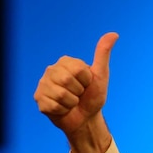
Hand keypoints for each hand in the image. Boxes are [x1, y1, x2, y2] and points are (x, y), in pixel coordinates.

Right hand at [34, 32, 118, 152]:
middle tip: (78, 94)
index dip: (87, 81)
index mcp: (65, 62)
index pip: (78, 69)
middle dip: (78, 92)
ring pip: (60, 95)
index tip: (86, 84)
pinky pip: (53, 106)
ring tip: (71, 102)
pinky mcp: (39, 100)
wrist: (86, 118)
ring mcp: (43, 85)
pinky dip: (63, 111)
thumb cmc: (93, 96)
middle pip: (66, 80)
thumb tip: (114, 34)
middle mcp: (51, 71)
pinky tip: (63, 109)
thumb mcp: (101, 75)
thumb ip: (103, 54)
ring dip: (71, 103)